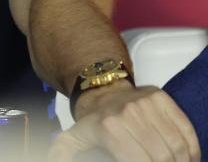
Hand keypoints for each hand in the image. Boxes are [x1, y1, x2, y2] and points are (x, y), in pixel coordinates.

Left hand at [50, 83, 199, 161]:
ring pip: (175, 144)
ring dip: (181, 161)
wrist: (102, 90)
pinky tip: (189, 158)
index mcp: (108, 128)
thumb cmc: (94, 120)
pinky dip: (192, 147)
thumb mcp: (73, 138)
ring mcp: (147, 104)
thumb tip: (53, 161)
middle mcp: (128, 114)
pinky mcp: (162, 98)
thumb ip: (63, 153)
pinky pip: (185, 128)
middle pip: (161, 156)